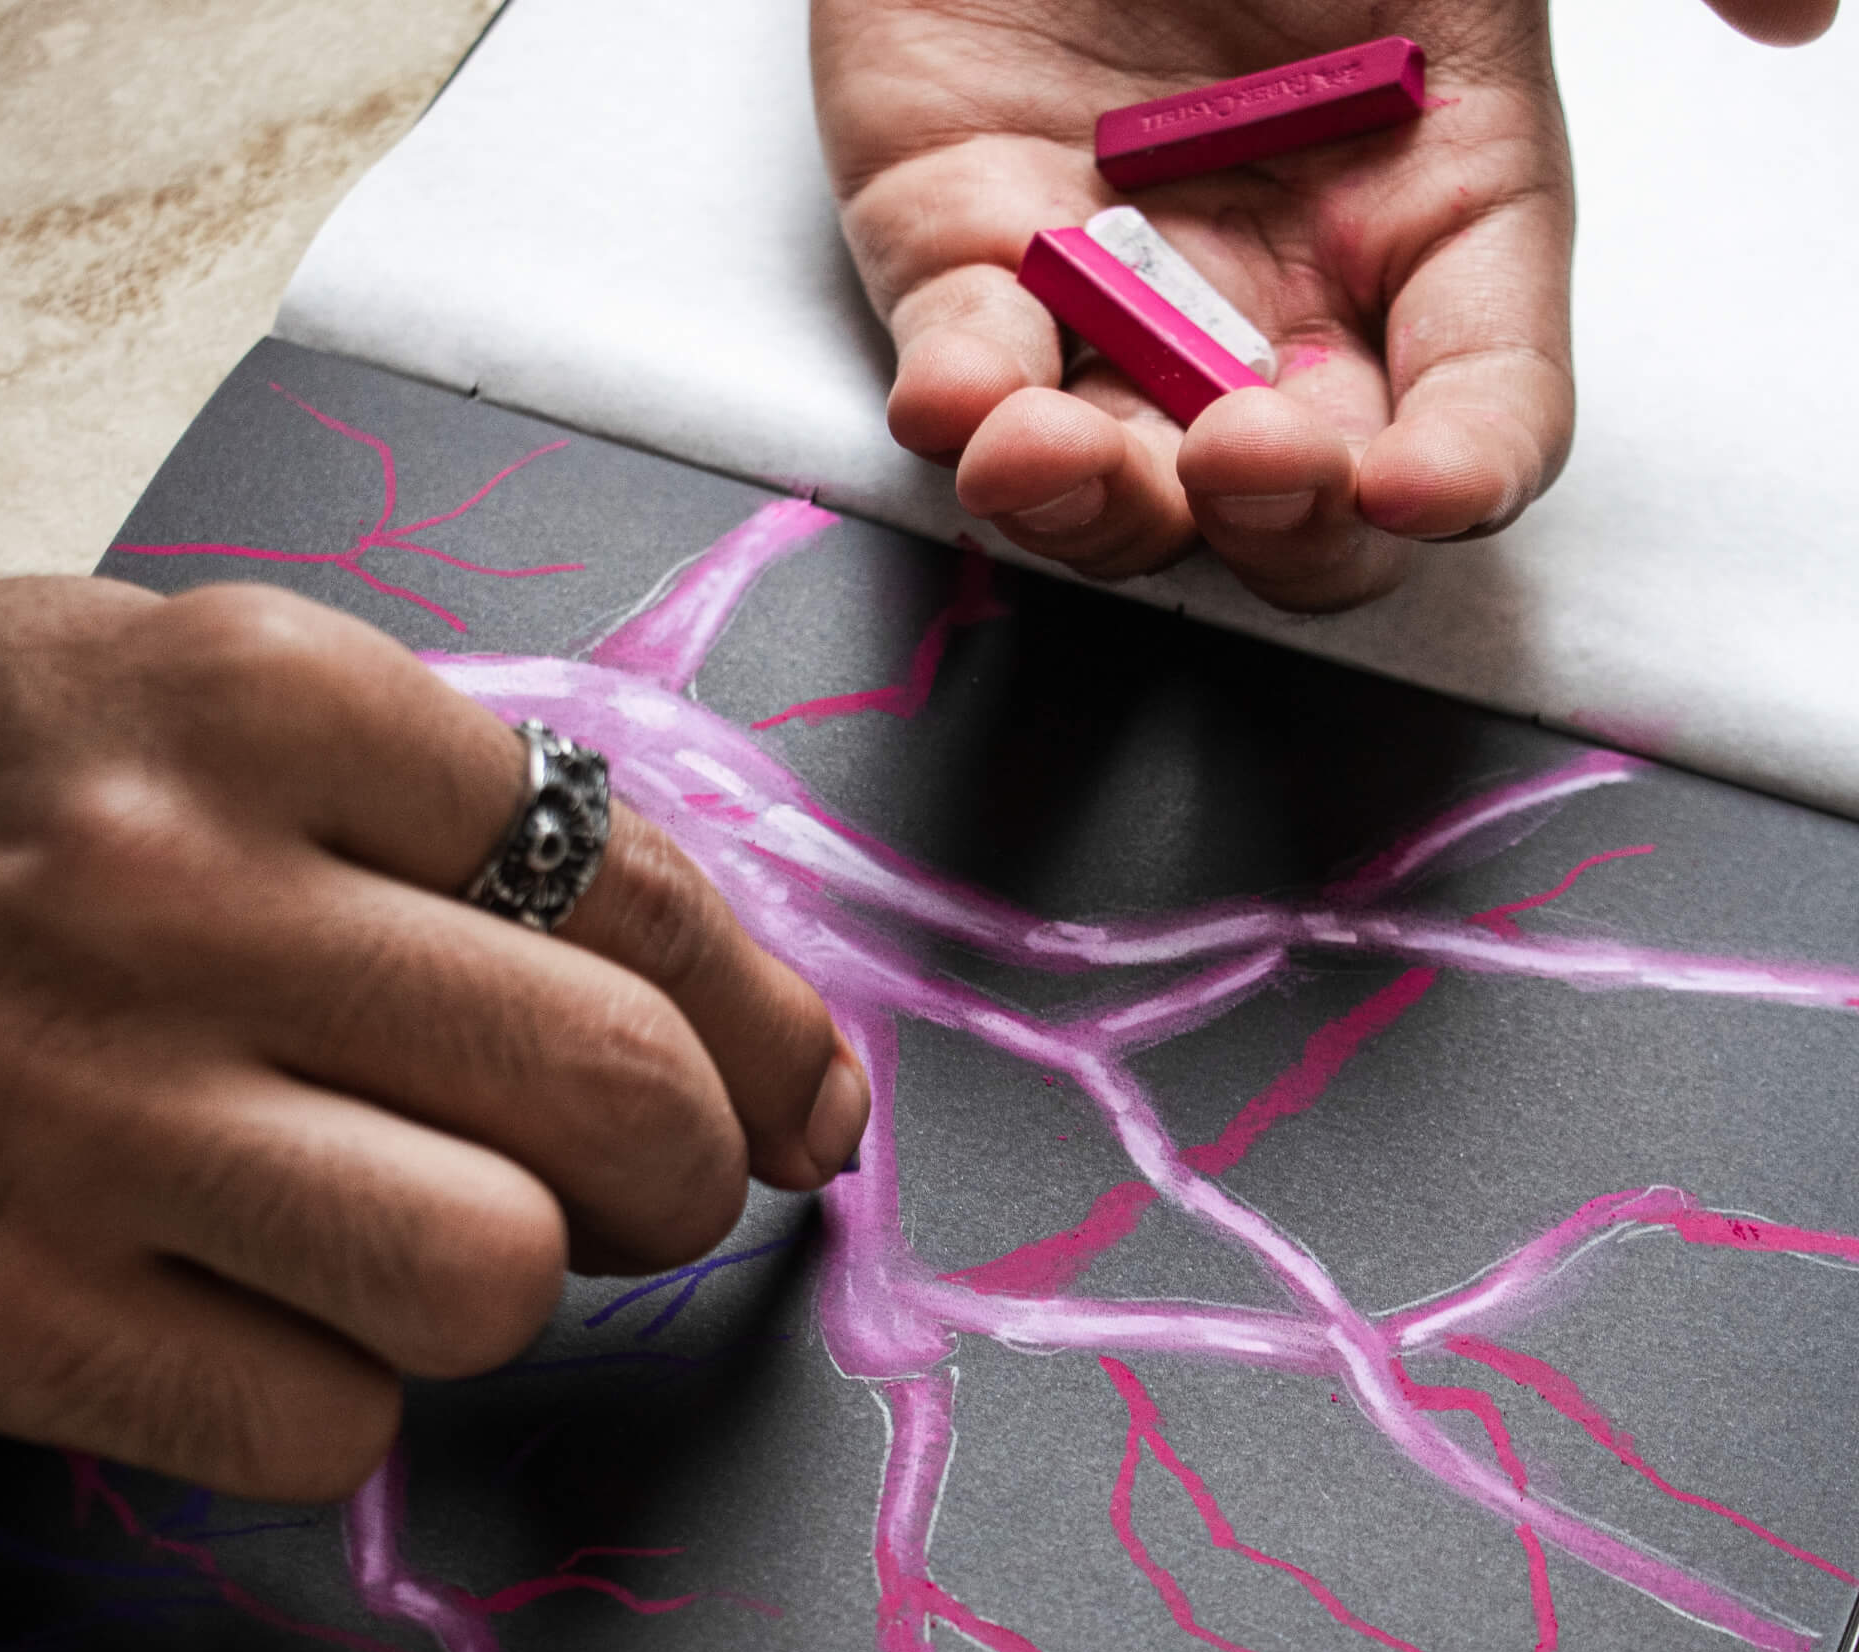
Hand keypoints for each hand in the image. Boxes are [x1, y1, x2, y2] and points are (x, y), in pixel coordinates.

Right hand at [0, 580, 868, 1498]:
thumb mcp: (195, 714)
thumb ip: (457, 837)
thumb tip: (738, 1037)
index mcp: (259, 696)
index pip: (637, 888)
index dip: (770, 1024)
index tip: (808, 1099)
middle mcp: (176, 891)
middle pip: (614, 1089)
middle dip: (689, 1166)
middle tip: (650, 1182)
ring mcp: (74, 1110)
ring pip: (491, 1277)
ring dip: (503, 1283)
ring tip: (416, 1233)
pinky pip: (322, 1425)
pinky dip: (335, 1394)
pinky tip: (252, 1310)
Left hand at [813, 0, 1830, 611]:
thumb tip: (1806, 8)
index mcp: (1438, 203)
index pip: (1482, 402)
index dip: (1461, 470)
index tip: (1415, 484)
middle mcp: (1280, 285)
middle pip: (1300, 503)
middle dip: (1278, 517)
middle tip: (1251, 453)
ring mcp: (1115, 292)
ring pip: (1122, 490)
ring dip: (1100, 513)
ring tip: (1064, 453)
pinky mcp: (964, 257)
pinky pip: (965, 376)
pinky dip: (960, 414)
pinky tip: (966, 398)